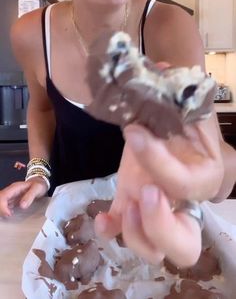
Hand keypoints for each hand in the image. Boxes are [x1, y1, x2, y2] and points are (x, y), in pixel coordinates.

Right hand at [0, 177, 47, 216]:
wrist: (39, 183)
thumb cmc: (38, 185)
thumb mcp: (37, 189)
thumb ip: (29, 196)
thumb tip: (22, 206)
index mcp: (15, 188)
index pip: (3, 196)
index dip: (3, 206)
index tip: (9, 213)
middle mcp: (11, 191)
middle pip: (0, 199)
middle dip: (2, 209)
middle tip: (9, 215)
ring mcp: (10, 195)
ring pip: (1, 202)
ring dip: (2, 210)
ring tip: (10, 215)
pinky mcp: (12, 200)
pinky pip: (4, 205)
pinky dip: (5, 210)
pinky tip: (10, 214)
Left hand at [95, 118, 222, 265]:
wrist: (156, 117)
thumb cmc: (175, 112)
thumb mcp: (183, 109)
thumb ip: (177, 116)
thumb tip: (150, 116)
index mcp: (204, 178)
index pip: (187, 186)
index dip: (161, 166)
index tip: (135, 134)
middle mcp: (183, 203)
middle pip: (185, 247)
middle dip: (162, 228)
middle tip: (146, 194)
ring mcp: (152, 208)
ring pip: (152, 250)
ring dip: (136, 233)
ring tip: (128, 204)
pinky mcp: (128, 203)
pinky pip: (119, 229)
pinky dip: (110, 229)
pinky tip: (102, 218)